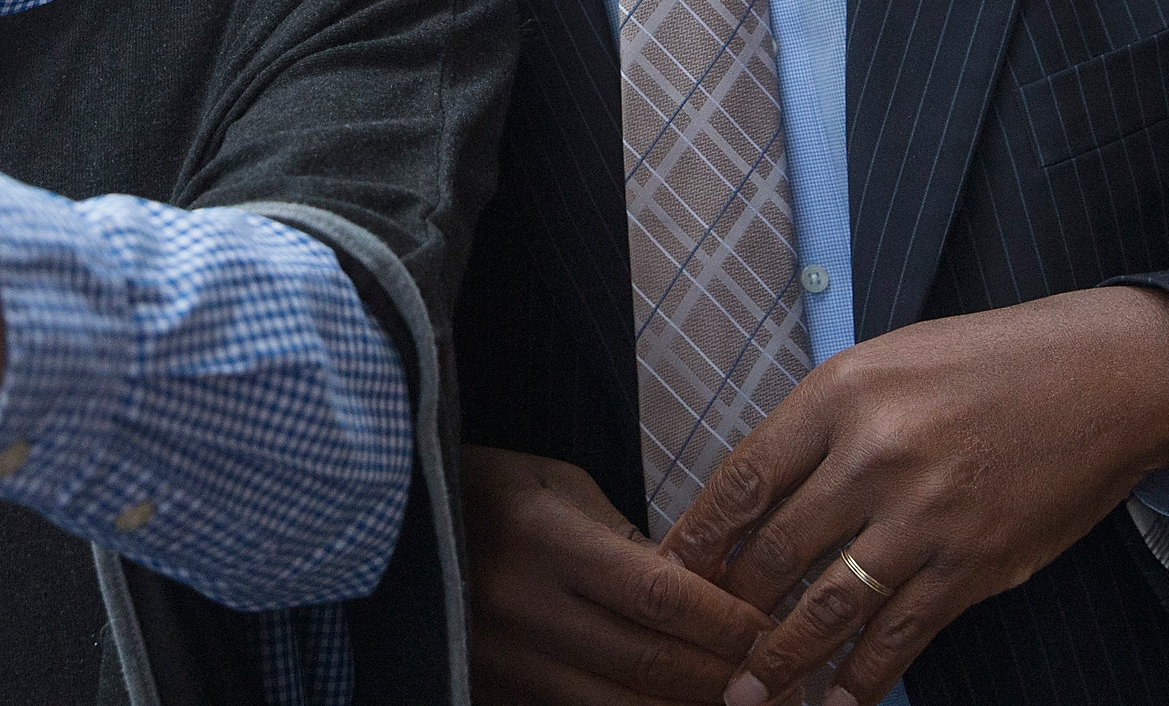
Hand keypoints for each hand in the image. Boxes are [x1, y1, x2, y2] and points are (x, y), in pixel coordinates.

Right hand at [462, 445, 770, 704]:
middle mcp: (519, 606)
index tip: (772, 628)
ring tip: (741, 704)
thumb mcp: (558, 485)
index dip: (724, 621)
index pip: (656, 593)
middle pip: (647, 663)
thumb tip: (708, 594)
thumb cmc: (488, 488)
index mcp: (541, 535)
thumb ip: (630, 542)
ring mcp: (500, 661)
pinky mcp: (489, 693)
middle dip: (723, 678)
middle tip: (777, 681)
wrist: (392, 518)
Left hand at [662, 287, 1168, 705]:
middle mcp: (874, 456)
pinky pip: (901, 634)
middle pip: (774, 551)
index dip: (698, 537)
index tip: (668, 572)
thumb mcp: (886, 363)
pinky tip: (836, 703)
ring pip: (828, 606)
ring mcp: (926, 516)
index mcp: (840, 395)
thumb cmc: (987, 363)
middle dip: (726, 608)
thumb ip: (823, 426)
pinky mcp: (975, 565)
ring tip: (744, 696)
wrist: (1104, 378)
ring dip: (779, 660)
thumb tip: (761, 498)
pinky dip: (863, 677)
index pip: (743, 480)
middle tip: (696, 644)